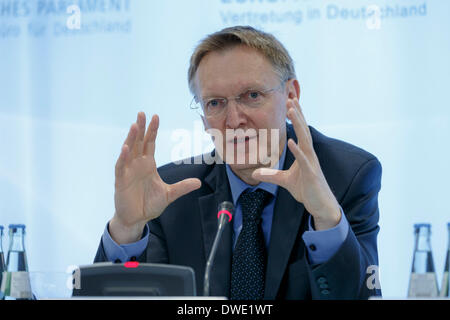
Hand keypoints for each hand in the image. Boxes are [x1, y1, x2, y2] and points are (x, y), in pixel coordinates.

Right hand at [111, 112, 200, 243]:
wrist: (137, 219)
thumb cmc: (149, 204)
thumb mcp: (169, 194)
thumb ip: (182, 187)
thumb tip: (198, 182)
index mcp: (148, 165)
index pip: (150, 143)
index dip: (152, 130)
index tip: (156, 116)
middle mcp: (137, 165)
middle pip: (139, 142)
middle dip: (141, 128)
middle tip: (142, 113)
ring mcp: (128, 171)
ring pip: (129, 151)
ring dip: (131, 138)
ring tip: (135, 125)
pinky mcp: (121, 181)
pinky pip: (121, 167)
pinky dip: (123, 157)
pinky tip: (126, 148)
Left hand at [252, 99, 340, 229]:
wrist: (321, 205)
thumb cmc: (307, 190)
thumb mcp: (285, 181)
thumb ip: (270, 175)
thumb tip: (254, 174)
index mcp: (305, 153)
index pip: (300, 131)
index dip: (295, 117)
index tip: (289, 103)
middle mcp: (310, 154)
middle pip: (303, 130)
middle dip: (297, 114)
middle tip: (291, 98)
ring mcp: (311, 163)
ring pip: (305, 139)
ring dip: (298, 124)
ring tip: (291, 111)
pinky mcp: (311, 174)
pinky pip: (304, 160)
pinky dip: (297, 151)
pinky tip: (291, 142)